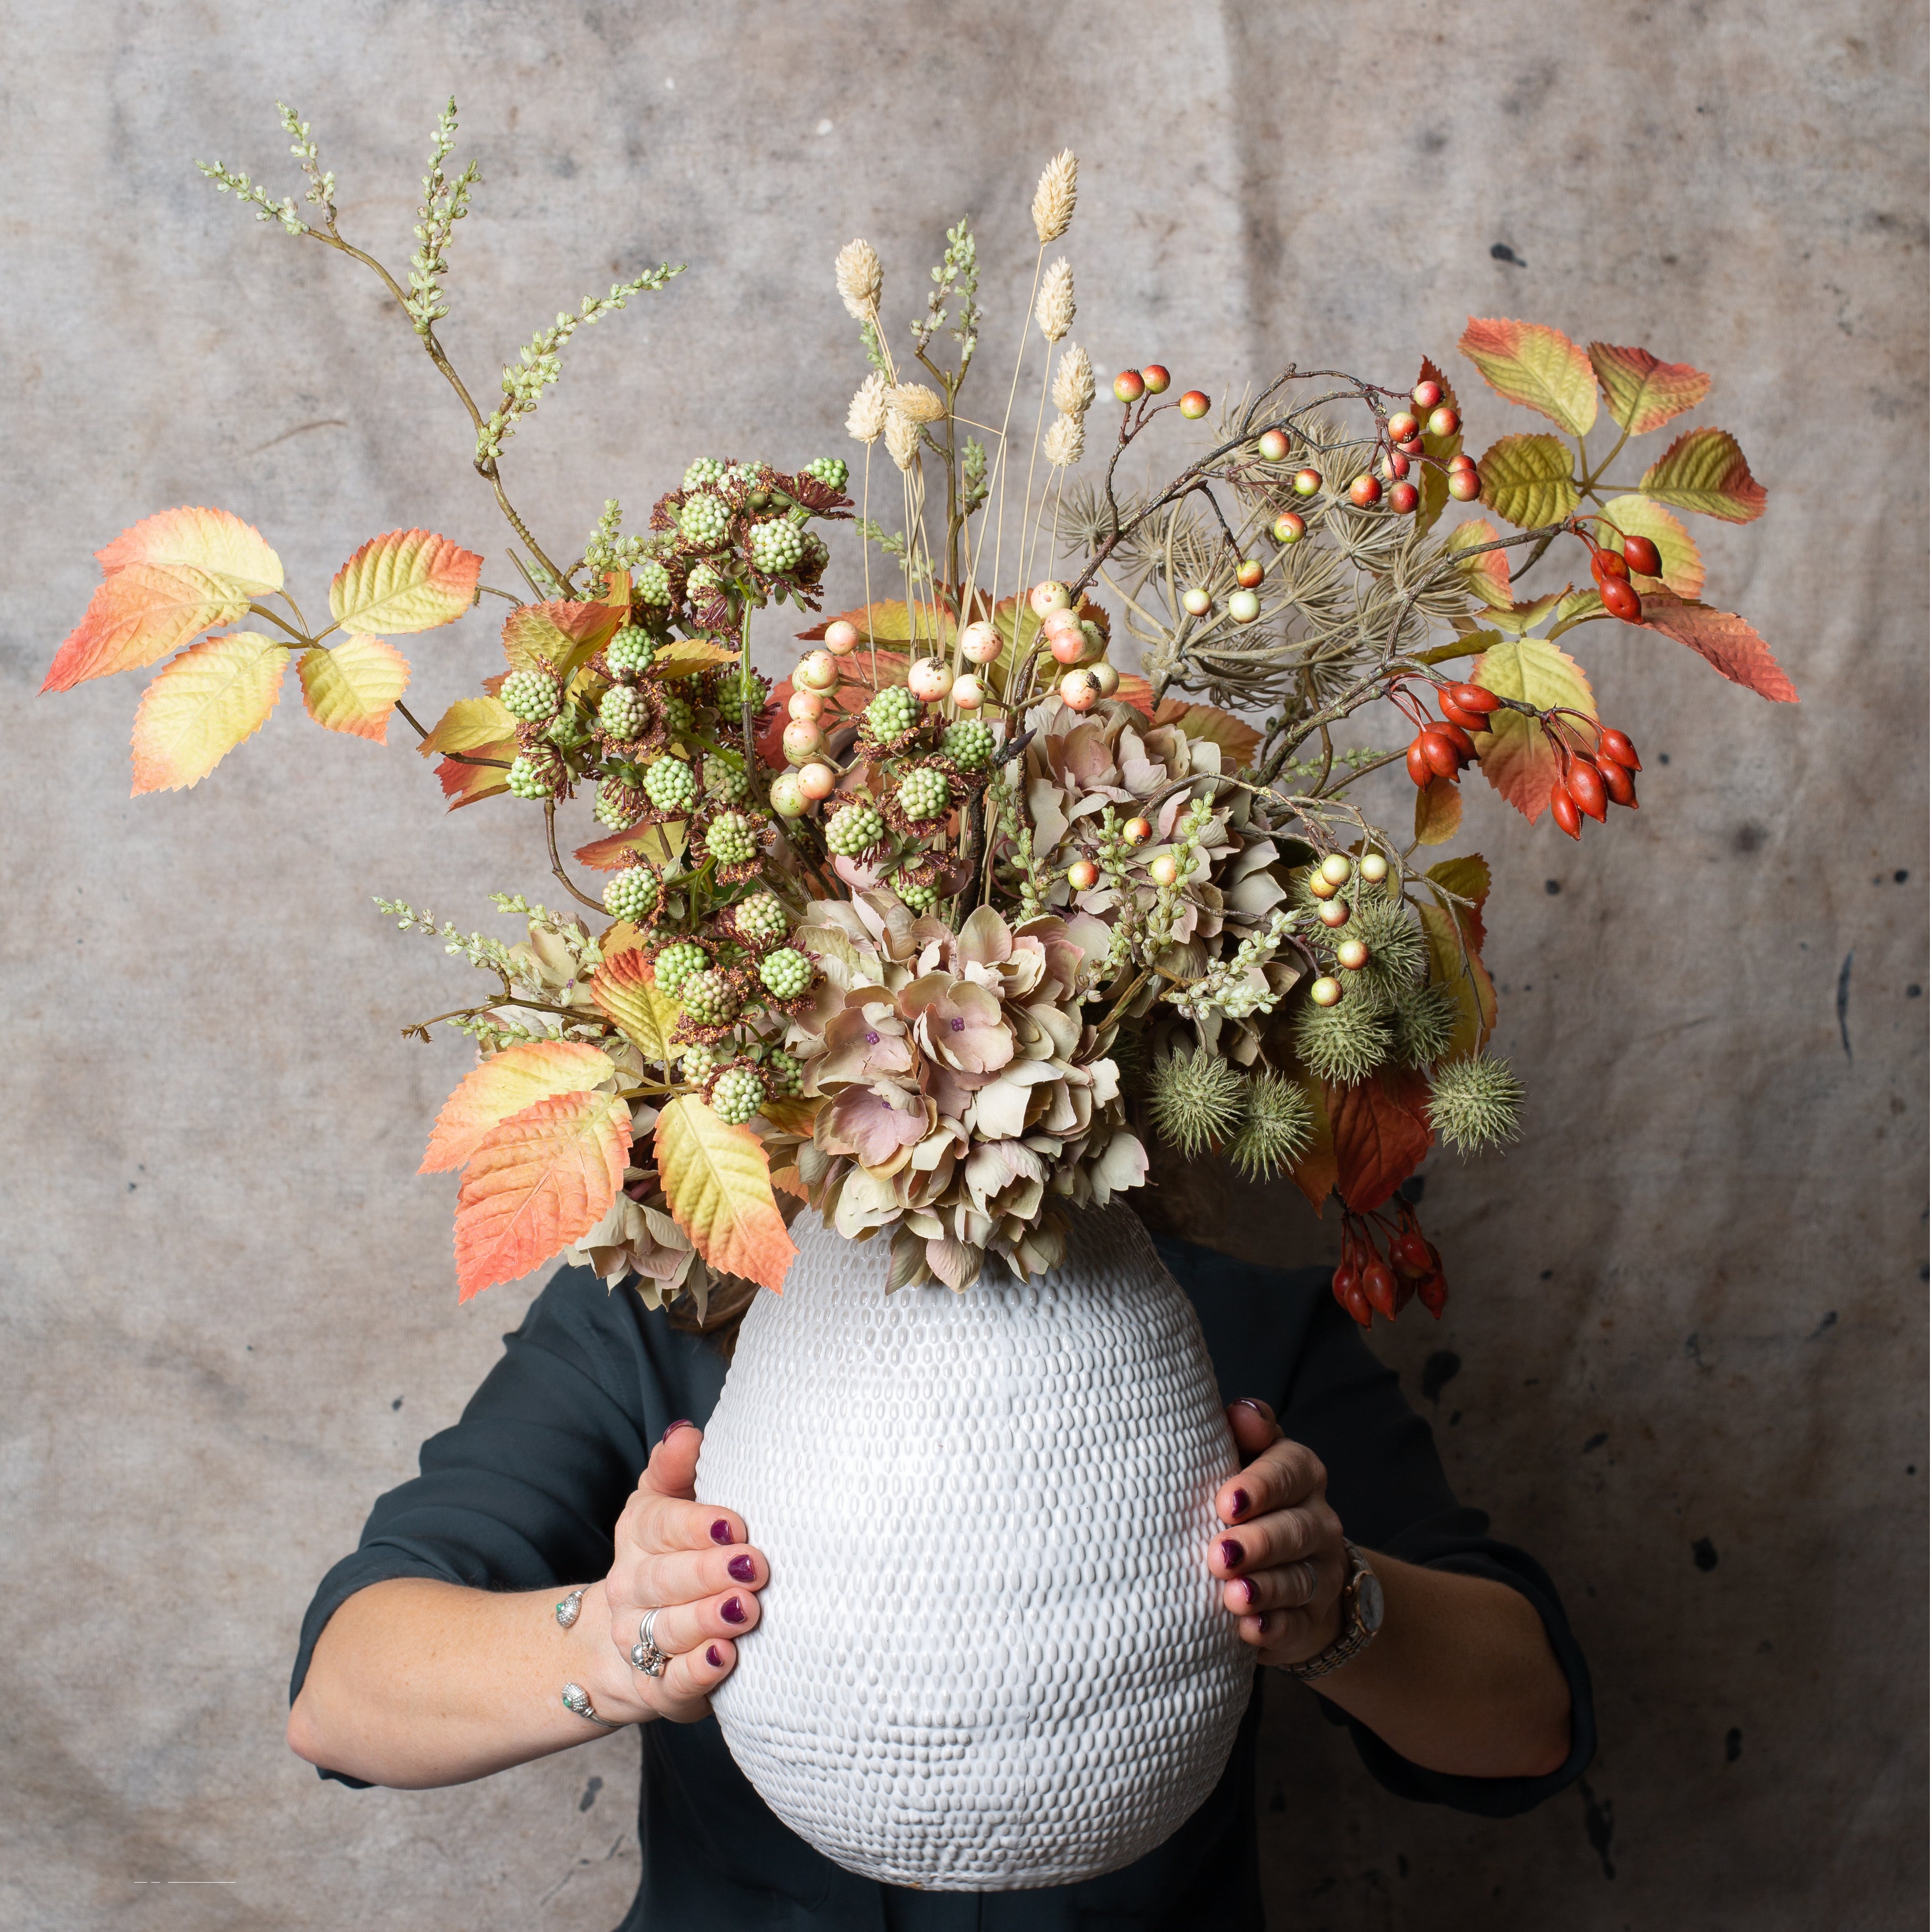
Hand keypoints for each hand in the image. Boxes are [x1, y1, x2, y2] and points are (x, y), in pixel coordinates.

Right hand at [588, 1421, 767, 1722]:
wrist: (625, 1639)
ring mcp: (638, 1640)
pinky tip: (723, 1660)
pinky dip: (695, 1674)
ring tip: (745, 1611)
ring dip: (707, 1621)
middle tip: (754, 1566)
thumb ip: (675, 1468)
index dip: (696, 1525)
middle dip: (708, 1573)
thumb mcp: (665, 1504)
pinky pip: (669, 1683)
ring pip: (667, 1631)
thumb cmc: (670, 1555)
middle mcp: (631, 1587)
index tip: (736, 1524)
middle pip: (663, 1579)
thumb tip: (686, 1432)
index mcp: (638, 1535)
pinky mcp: (654, 1687)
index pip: (658, 1526)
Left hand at [1210, 1398, 1350, 1667]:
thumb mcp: (1247, 1459)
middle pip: (1295, 1529)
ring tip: (1232, 1596)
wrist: (1292, 1570)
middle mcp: (1318, 1521)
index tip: (1225, 1502)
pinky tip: (1249, 1630)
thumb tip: (1242, 1412)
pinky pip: (1298, 1626)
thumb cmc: (1248, 1502)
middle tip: (1219, 1555)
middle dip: (1257, 1543)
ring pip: (1299, 1580)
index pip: (1290, 1471)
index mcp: (1301, 1474)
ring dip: (1265, 1589)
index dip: (1260, 1486)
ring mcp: (1321, 1573)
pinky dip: (1273, 1629)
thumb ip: (1246, 1432)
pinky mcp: (1311, 1620)